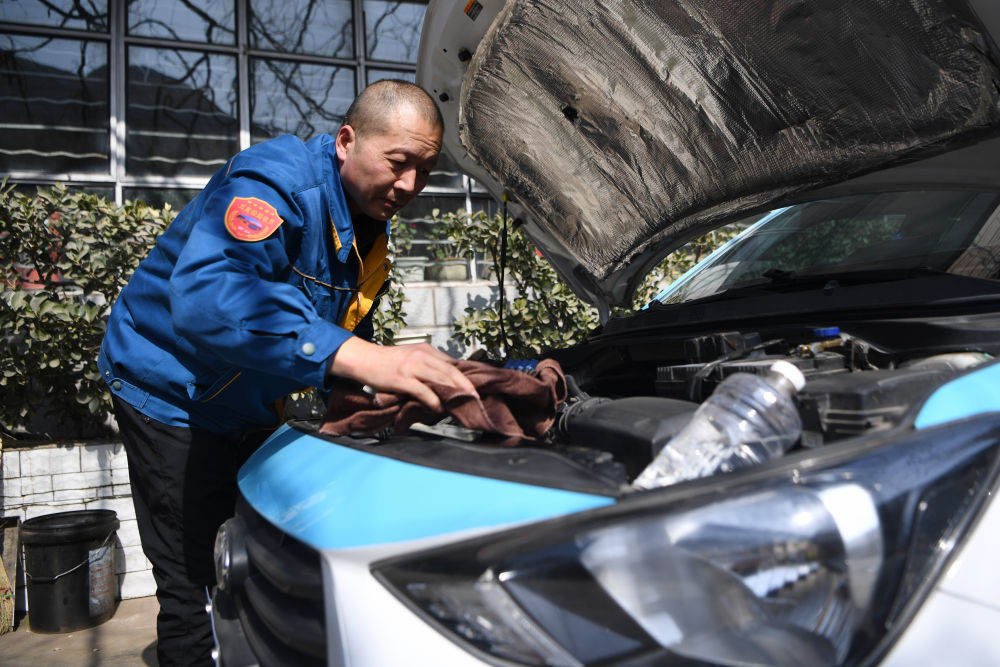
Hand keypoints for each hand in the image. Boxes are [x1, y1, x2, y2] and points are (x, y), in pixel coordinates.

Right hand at [330, 337, 477, 411]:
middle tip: (476, 398)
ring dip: (454, 394)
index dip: (465, 377)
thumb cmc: (388, 362)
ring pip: (441, 380)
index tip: (475, 388)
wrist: (365, 360)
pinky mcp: (403, 378)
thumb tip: (446, 381)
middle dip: (466, 386)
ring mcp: (413, 367)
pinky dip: (434, 401)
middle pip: (451, 371)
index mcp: (427, 350)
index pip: (452, 363)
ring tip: (462, 404)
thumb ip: (428, 366)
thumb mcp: (412, 357)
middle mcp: (422, 355)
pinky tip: (438, 409)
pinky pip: (424, 391)